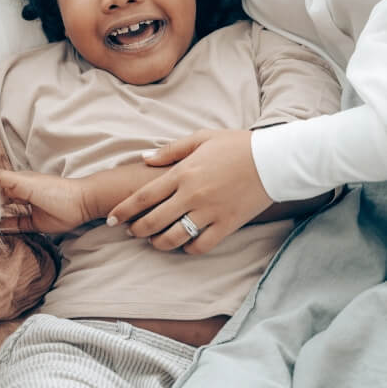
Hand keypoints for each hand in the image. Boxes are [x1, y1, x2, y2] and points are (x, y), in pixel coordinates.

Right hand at [0, 170, 88, 234]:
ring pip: (6, 213)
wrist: (81, 204)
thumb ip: (4, 180)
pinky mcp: (34, 223)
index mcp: (18, 181)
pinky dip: (6, 228)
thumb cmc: (54, 190)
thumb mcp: (25, 183)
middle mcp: (21, 193)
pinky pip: (15, 225)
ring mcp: (27, 209)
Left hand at [107, 130, 272, 253]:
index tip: (111, 219)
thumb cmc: (237, 145)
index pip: (143, 197)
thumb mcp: (200, 138)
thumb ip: (170, 151)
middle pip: (153, 221)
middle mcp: (192, 195)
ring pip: (174, 237)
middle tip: (131, 232)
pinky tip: (184, 245)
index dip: (123, 211)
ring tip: (154, 241)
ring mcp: (210, 212)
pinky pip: (201, 245)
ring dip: (158, 243)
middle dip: (136, 230)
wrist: (275, 159)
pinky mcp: (228, 224)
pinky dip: (188, 249)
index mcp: (182, 173)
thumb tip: (143, 159)